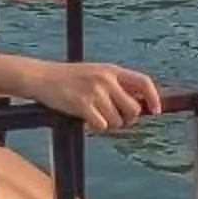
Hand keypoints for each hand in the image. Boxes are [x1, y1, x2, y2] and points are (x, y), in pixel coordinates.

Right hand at [29, 59, 160, 131]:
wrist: (41, 77)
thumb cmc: (68, 78)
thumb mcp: (95, 73)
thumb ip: (116, 84)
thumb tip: (140, 104)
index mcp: (111, 70)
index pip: (144, 82)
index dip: (154, 98)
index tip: (156, 111)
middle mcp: (106, 79)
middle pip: (133, 109)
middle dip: (127, 119)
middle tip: (114, 119)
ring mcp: (95, 92)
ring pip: (118, 121)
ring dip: (109, 125)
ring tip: (95, 117)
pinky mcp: (82, 105)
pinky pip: (102, 126)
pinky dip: (96, 128)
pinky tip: (87, 121)